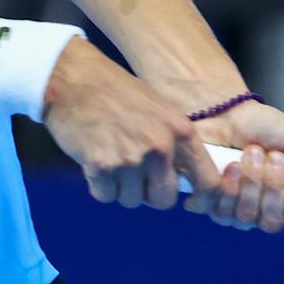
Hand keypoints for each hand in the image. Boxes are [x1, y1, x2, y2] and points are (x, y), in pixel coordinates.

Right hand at [43, 41, 223, 210]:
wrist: (75, 80)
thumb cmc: (117, 92)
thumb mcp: (161, 111)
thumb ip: (176, 143)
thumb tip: (185, 178)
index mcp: (181, 132)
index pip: (208, 182)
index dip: (201, 199)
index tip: (190, 202)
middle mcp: (160, 148)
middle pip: (164, 201)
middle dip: (149, 193)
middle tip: (134, 175)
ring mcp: (131, 159)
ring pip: (131, 200)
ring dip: (120, 188)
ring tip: (111, 158)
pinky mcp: (102, 167)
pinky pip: (105, 196)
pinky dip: (99, 185)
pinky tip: (94, 160)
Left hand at [185, 99, 283, 239]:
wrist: (229, 110)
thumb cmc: (266, 127)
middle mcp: (261, 212)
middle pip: (271, 224)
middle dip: (273, 186)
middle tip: (273, 155)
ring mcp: (233, 211)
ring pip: (245, 217)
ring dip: (251, 180)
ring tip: (251, 151)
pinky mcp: (208, 202)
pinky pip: (218, 208)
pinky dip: (228, 185)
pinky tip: (230, 164)